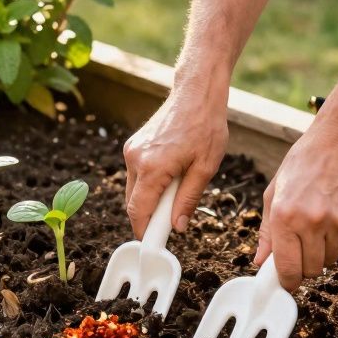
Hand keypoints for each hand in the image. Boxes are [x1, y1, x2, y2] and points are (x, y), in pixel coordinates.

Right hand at [123, 84, 227, 238]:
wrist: (196, 92)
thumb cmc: (206, 125)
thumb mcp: (205, 168)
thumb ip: (188, 200)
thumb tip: (177, 226)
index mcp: (152, 167)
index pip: (138, 212)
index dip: (145, 232)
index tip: (154, 244)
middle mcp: (135, 159)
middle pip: (133, 203)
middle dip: (150, 216)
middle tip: (174, 217)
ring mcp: (132, 150)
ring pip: (135, 189)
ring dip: (151, 198)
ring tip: (179, 186)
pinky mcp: (134, 145)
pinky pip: (137, 174)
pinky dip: (150, 183)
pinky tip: (173, 173)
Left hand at [255, 117, 337, 290]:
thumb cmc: (304, 163)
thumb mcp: (275, 192)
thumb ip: (267, 231)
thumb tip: (259, 261)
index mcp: (284, 215)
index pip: (286, 268)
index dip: (286, 280)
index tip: (287, 281)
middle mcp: (311, 222)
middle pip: (311, 270)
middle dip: (306, 266)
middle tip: (304, 247)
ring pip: (330, 260)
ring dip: (324, 250)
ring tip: (320, 222)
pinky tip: (337, 212)